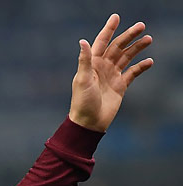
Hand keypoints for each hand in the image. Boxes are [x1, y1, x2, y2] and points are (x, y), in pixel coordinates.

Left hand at [69, 14, 152, 131]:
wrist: (89, 122)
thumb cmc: (82, 101)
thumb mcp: (82, 79)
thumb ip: (84, 60)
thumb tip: (82, 41)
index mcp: (92, 64)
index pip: (101, 42)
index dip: (108, 29)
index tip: (116, 17)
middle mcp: (102, 67)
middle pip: (117, 47)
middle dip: (128, 36)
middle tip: (141, 26)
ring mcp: (111, 76)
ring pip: (126, 57)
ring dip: (137, 48)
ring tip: (148, 39)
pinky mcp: (119, 86)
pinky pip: (132, 73)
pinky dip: (140, 67)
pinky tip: (149, 61)